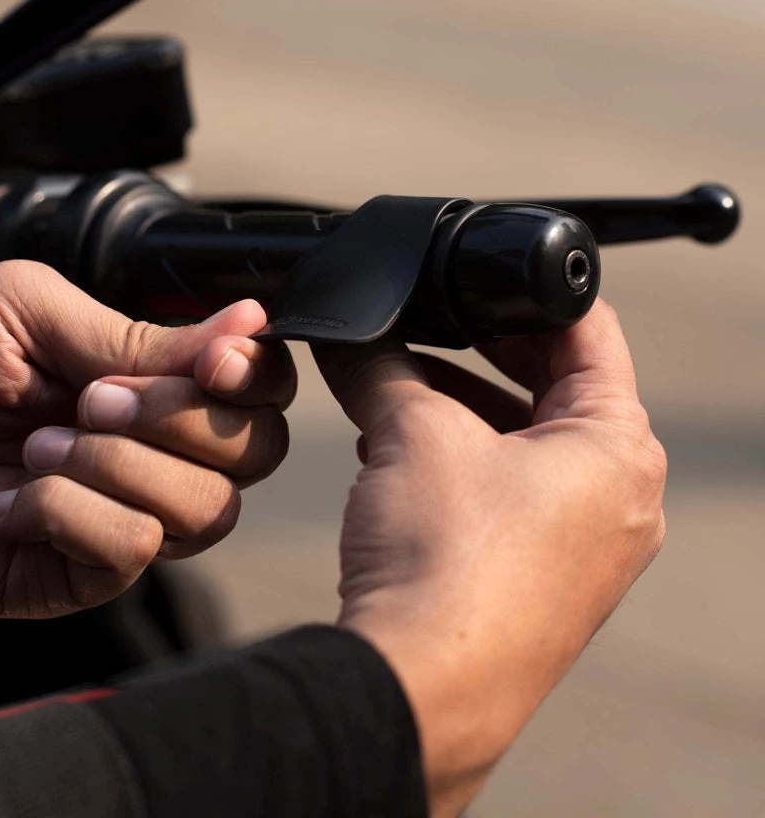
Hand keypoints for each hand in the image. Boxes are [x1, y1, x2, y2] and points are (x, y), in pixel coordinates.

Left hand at [0, 260, 294, 618]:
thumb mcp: (32, 316)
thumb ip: (144, 336)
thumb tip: (254, 323)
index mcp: (148, 380)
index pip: (260, 390)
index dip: (258, 376)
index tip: (217, 360)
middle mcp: (155, 450)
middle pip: (256, 454)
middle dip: (184, 420)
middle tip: (95, 398)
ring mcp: (124, 514)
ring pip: (211, 511)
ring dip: (126, 467)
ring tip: (44, 446)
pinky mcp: (80, 576)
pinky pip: (135, 552)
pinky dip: (78, 517)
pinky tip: (19, 500)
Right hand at [315, 300, 665, 817]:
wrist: (417, 690)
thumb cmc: (445, 562)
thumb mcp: (411, 432)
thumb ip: (381, 365)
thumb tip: (347, 333)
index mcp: (618, 448)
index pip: (589, 332)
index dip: (531, 293)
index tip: (482, 276)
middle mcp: (618, 499)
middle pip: (554, 388)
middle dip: (480, 353)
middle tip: (427, 323)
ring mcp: (582, 546)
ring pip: (523, 443)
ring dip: (459, 410)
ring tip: (394, 388)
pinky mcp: (538, 579)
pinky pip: (507, 494)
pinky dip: (459, 463)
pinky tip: (397, 454)